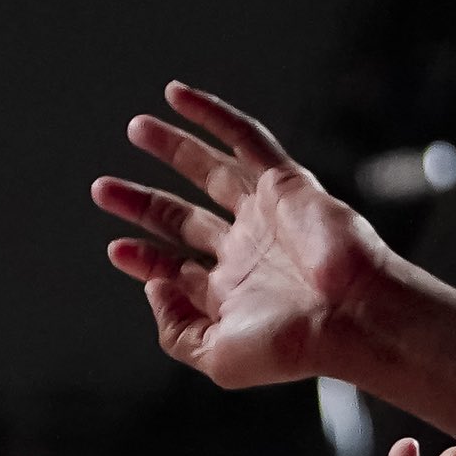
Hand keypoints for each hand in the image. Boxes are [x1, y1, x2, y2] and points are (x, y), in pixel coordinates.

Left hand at [92, 82, 396, 389]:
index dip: (144, 257)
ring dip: (173, 147)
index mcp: (230, 291)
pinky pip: (246, 139)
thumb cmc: (293, 347)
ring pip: (210, 170)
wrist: (352, 318)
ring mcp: (265, 214)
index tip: (117, 248)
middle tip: (102, 189)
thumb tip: (153, 285)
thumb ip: (175, 330)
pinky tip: (178, 96)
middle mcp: (246, 250)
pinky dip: (214, 115)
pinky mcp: (287, 184)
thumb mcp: (215, 358)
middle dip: (141, 202)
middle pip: (182, 217)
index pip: (175, 267)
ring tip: (136, 127)